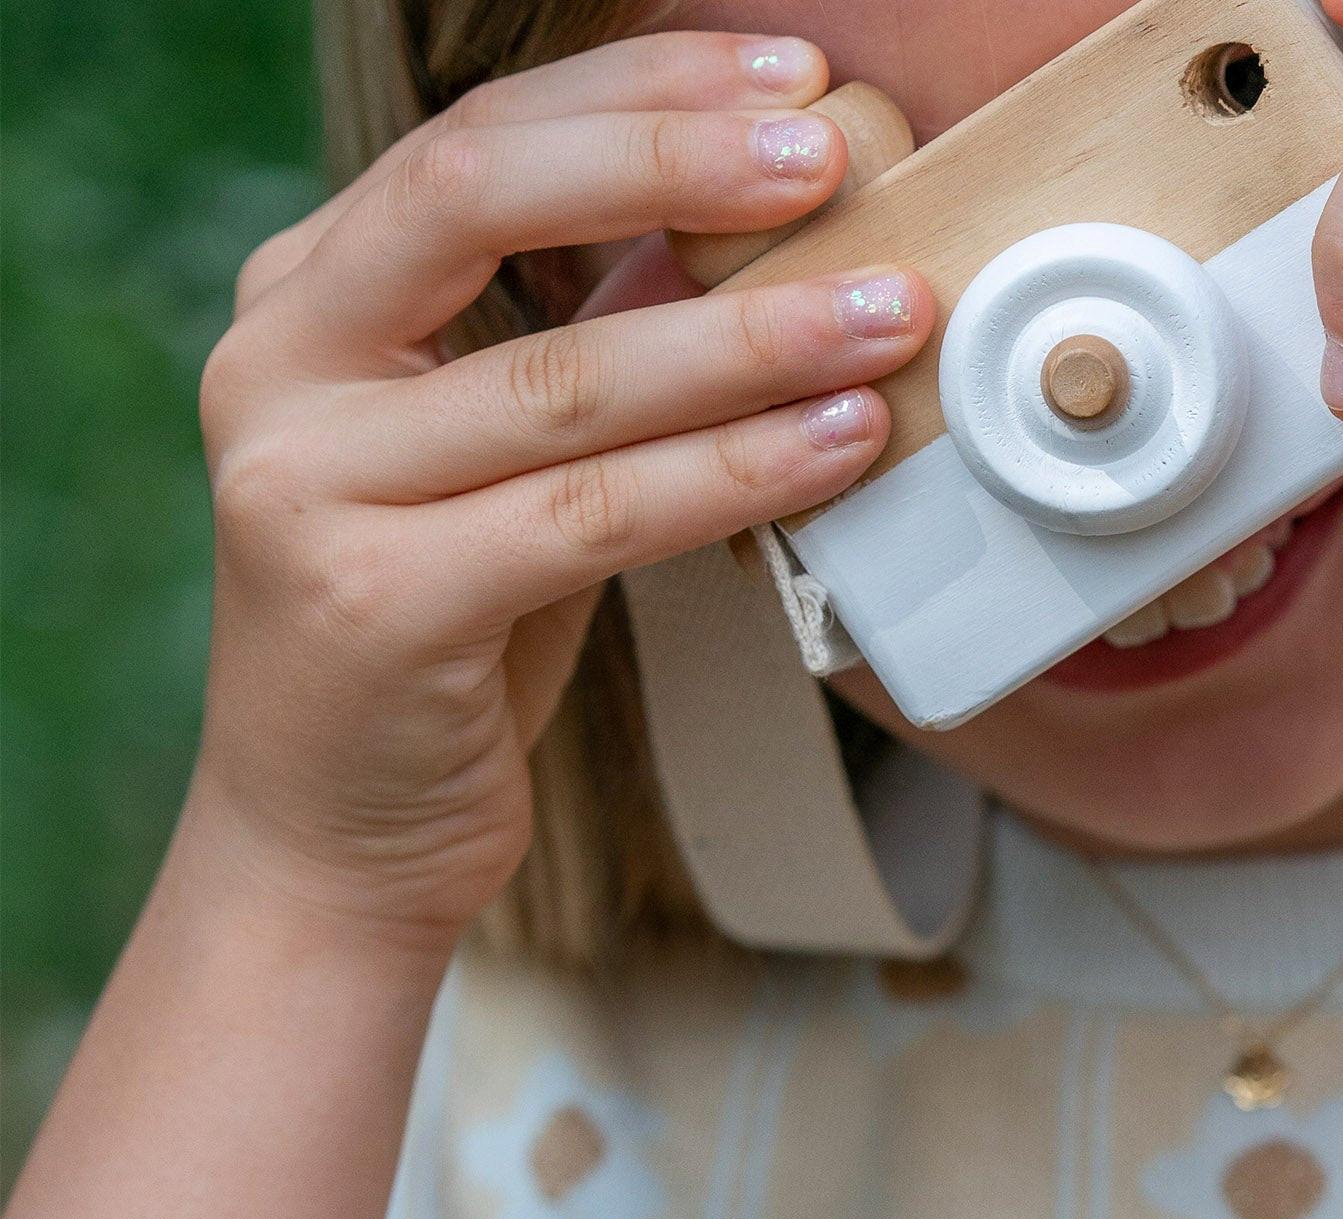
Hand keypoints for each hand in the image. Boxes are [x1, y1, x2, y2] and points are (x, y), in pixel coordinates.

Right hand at [192, 31, 933, 953]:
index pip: (473, 143)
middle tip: (834, 158)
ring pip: (567, 379)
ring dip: (752, 341)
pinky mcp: (375, 602)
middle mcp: (276, 368)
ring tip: (888, 314)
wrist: (334, 836)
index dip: (636, 95)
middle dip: (676, 162)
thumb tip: (725, 244)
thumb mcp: (498, 472)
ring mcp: (308, 485)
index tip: (783, 80)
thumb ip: (577, 352)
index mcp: (302, 304)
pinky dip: (732, 475)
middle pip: (482, 199)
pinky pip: (595, 516)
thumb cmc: (437, 650)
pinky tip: (837, 442)